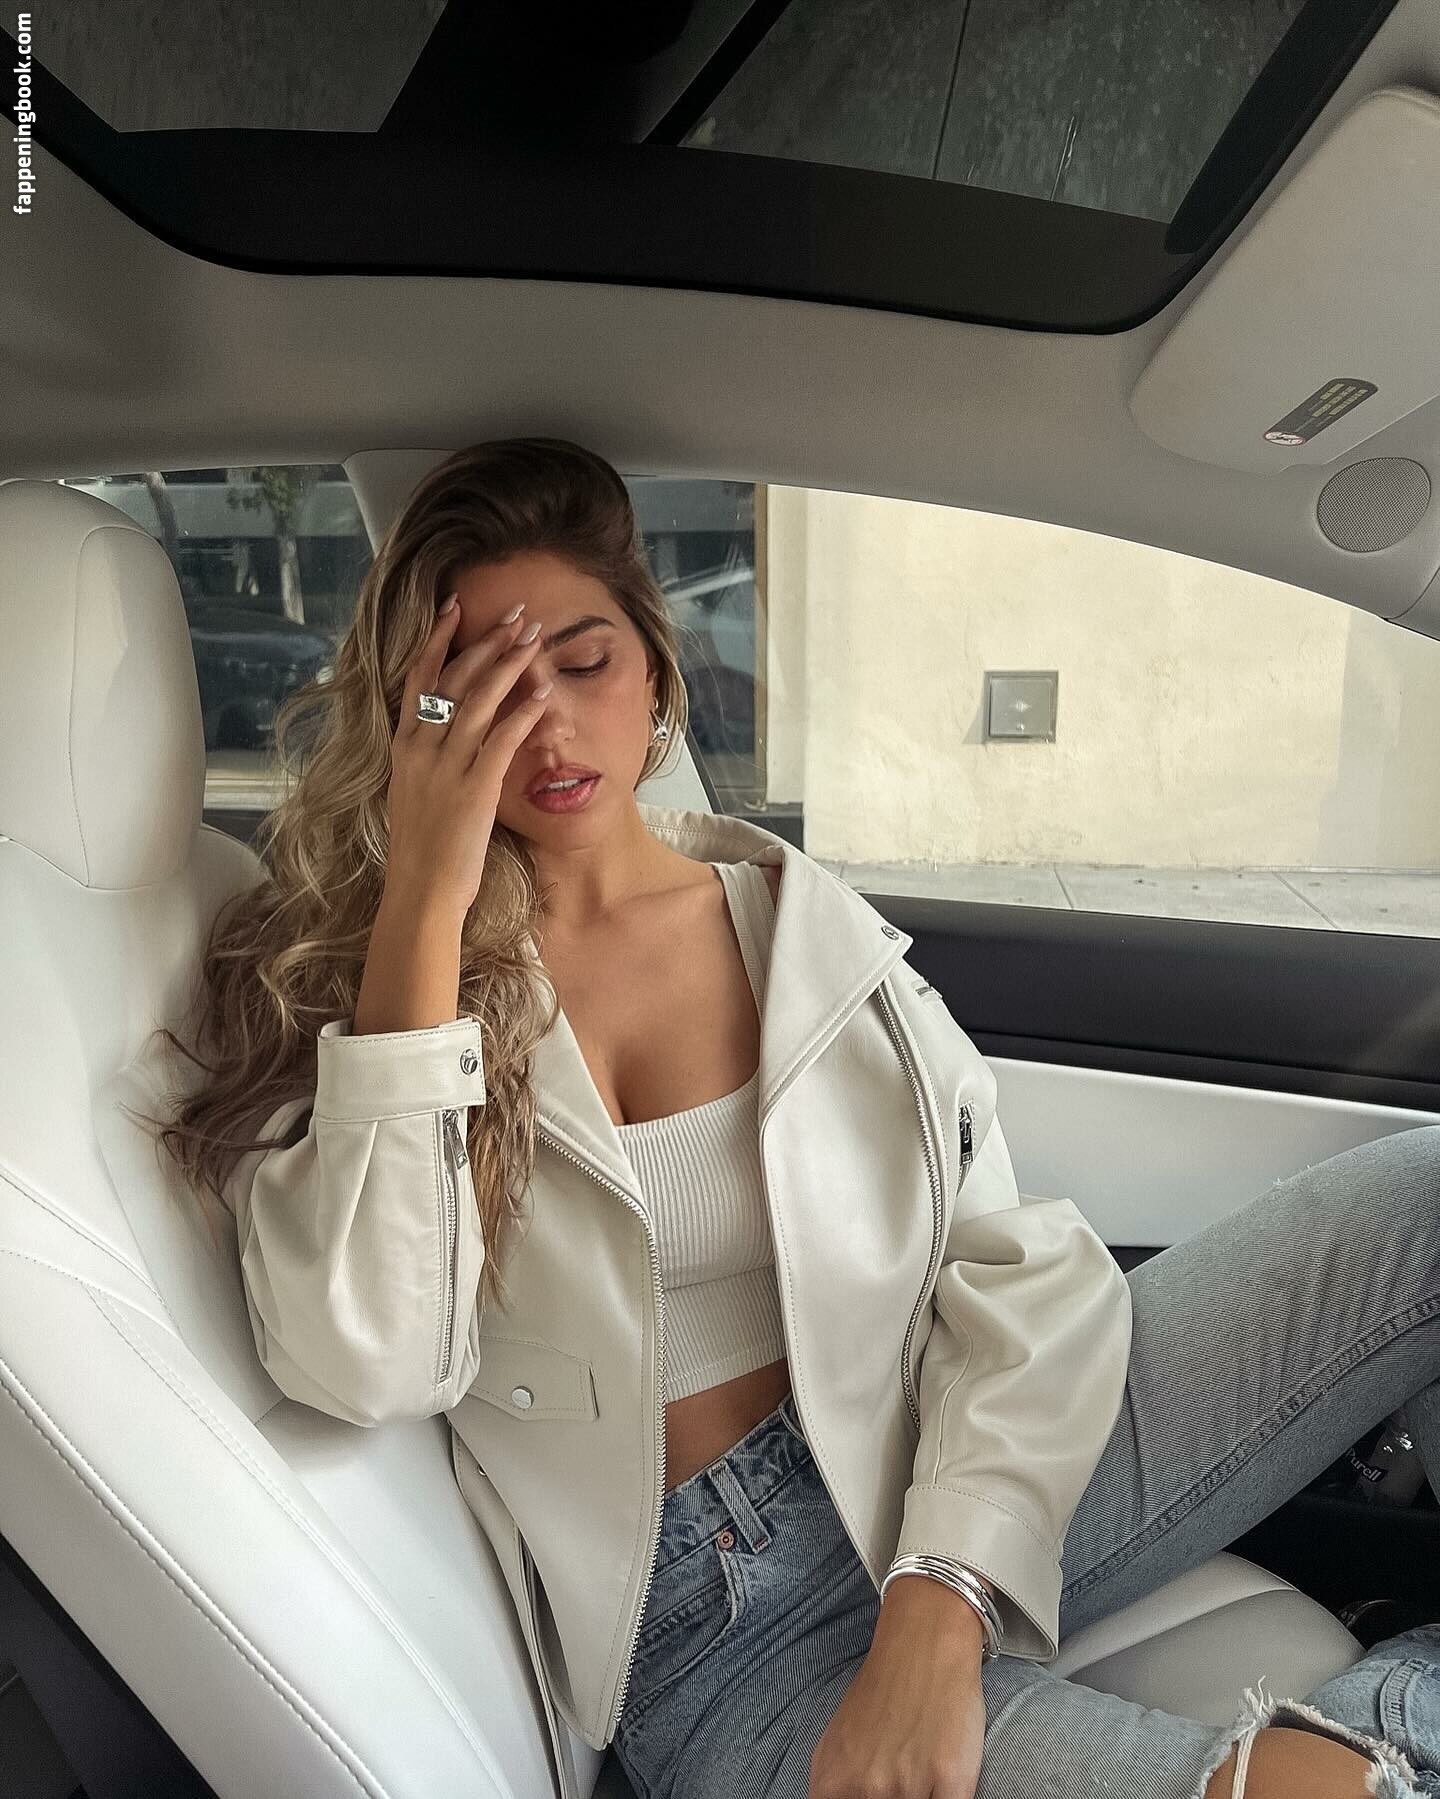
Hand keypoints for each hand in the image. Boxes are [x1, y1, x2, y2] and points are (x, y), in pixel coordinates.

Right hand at [385, 594, 552, 917]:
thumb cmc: (422, 850)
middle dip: (487, 640)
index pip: (418, 676)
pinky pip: (501, 739)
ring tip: (534, 637)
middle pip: (456, 678)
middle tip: (517, 613)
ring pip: (480, 700)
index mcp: (403, 745)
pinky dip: (523, 711)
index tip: (454, 605)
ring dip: (510, 663)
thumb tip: (442, 735)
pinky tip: (543, 692)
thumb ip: (426, 758)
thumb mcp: (413, 792)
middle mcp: (421, 747)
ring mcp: (446, 766)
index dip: (436, 638)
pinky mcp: (473, 788)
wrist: (420, 891)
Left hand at [808, 1597, 985, 1797]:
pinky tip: (946, 1785)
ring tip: (923, 1777)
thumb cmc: (884, 1693)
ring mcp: (907, 1787)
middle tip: (905, 1782)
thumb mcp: (840, 1745)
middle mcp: (866, 1790)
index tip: (874, 1798)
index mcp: (832, 1785)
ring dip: (923, 1797)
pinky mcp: (950, 1781)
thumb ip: (838, 1791)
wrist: (924, 1642)